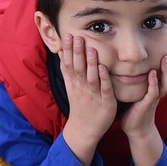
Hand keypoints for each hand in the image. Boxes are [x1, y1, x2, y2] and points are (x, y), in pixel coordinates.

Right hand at [58, 35, 117, 165]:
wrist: (85, 129)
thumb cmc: (79, 105)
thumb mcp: (70, 86)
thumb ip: (67, 69)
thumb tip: (61, 52)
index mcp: (73, 83)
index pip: (69, 64)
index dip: (68, 50)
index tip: (67, 36)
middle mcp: (81, 87)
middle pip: (78, 68)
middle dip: (78, 52)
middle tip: (78, 37)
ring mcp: (93, 95)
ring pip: (91, 77)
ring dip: (90, 63)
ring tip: (91, 49)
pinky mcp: (105, 102)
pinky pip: (105, 89)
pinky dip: (104, 79)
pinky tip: (103, 69)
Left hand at [120, 40, 166, 136]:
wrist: (134, 127)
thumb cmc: (135, 105)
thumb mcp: (140, 87)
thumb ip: (140, 74)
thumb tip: (134, 56)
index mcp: (160, 85)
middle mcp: (160, 90)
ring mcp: (155, 98)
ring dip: (166, 70)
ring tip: (166, 57)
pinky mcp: (148, 104)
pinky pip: (154, 93)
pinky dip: (154, 83)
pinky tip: (153, 73)